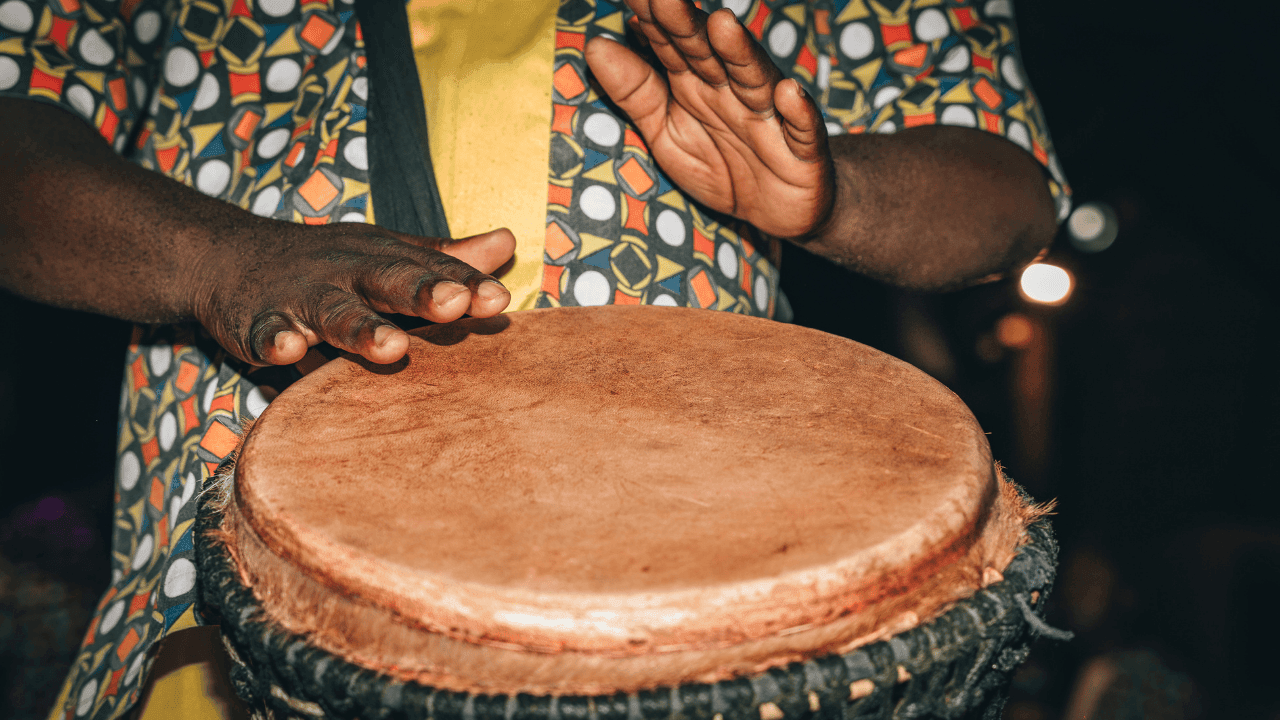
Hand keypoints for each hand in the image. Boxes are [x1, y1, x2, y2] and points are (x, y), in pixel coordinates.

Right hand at [190, 222, 514, 365]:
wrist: (228, 256)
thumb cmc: (330, 265)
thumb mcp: (387, 254)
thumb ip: (445, 257)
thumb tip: (508, 242)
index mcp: (385, 258)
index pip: (432, 270)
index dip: (464, 284)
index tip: (498, 299)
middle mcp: (348, 273)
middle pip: (389, 281)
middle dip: (423, 292)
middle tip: (454, 305)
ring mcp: (303, 297)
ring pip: (336, 313)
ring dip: (363, 329)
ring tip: (393, 348)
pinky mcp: (258, 322)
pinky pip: (268, 333)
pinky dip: (277, 341)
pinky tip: (290, 351)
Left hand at [586, 0, 833, 238]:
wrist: (777, 210)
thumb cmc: (719, 165)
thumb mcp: (666, 135)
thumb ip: (635, 93)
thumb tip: (594, 44)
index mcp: (696, 84)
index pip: (669, 46)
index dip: (649, 21)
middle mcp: (733, 91)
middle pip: (708, 53)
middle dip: (687, 25)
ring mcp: (770, 116)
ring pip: (754, 80)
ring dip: (740, 54)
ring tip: (722, 25)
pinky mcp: (803, 150)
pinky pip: (803, 129)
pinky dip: (799, 112)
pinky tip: (788, 93)